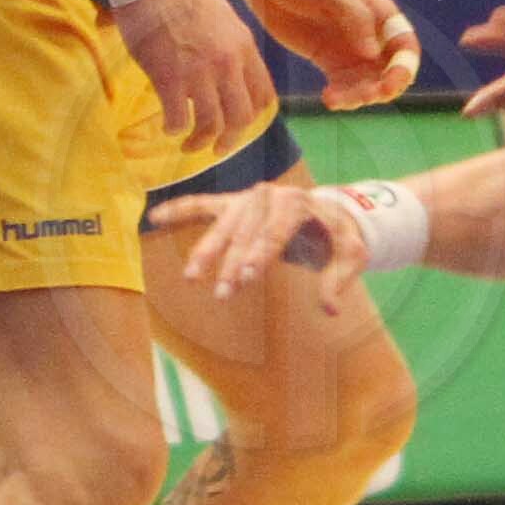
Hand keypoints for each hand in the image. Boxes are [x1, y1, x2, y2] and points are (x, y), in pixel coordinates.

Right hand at [117, 0, 274, 155]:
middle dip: (230, 139)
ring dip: (200, 142)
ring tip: (189, 145)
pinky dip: (174, 129)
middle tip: (217, 148)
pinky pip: (178, 119)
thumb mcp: (224, 16)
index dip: (253, 116)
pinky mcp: (169, 78)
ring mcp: (200, 72)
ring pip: (212, 124)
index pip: (263, 95)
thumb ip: (231, 45)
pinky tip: (168, 128)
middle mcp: (228, 63)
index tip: (239, 123)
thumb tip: (231, 64)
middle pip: (241, 117)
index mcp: (245, 47)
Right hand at [153, 175, 375, 311]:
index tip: (245, 277)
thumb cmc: (339, 235)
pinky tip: (153, 217)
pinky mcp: (232, 203)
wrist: (330, 211)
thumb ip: (339, 280)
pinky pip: (202, 204)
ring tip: (191, 276)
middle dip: (232, 263)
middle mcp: (268, 196)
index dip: (260, 255)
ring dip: (206, 251)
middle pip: (246, 233)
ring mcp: (247, 198)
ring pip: (222, 226)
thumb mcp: (351, 254)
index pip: (274, 232)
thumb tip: (330, 309)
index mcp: (297, 203)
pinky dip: (179, 209)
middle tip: (223, 293)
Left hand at [252, 0, 422, 106]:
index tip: (390, 84)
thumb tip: (372, 53)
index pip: (405, 46)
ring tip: (336, 99)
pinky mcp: (330, 62)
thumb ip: (356, 17)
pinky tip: (328, 98)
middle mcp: (372, 36)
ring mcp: (352, 51)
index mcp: (381, 14)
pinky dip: (340, 97)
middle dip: (383, 88)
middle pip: (390, 71)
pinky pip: (344, 86)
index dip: (404, 68)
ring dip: (360, 96)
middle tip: (366, 97)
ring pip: (368, 83)